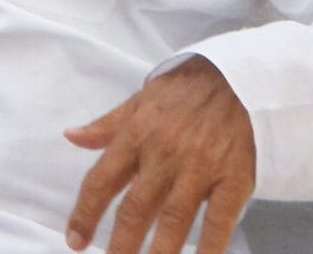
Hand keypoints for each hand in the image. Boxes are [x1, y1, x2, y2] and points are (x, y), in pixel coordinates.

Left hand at [65, 55, 256, 253]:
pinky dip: (209, 247)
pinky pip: (219, 220)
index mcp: (137, 134)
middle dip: (120, 244)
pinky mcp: (234, 178)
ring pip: (173, 219)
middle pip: (136, 208)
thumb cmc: (187, 90)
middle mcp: (164, 154)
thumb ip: (108, 125)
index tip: (75, 240)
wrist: (240, 77)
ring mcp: (200, 168)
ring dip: (158, 252)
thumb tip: (72, 136)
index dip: (85, 213)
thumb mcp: (141, 99)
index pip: (102, 179)